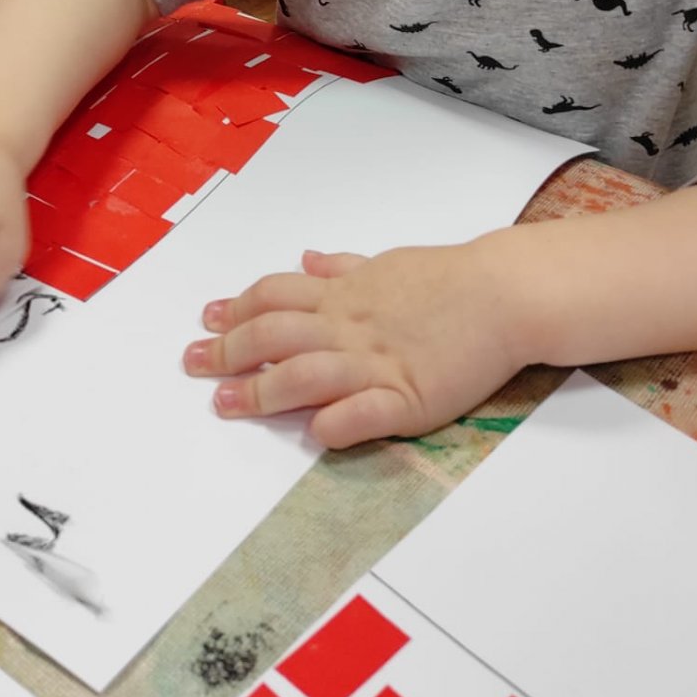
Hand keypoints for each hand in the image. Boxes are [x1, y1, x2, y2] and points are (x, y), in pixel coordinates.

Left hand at [182, 237, 532, 448]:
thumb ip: (344, 268)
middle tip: (192, 364)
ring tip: (224, 404)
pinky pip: (363, 412)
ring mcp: (377, 363)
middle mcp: (350, 327)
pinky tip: (312, 434)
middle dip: (227, 351)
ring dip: (260, 390)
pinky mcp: (409, 397)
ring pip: (305, 374)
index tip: (206, 320)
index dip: (236, 309)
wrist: (504, 293)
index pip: (275, 298)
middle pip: (275, 335)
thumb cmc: (449, 279)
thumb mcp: (387, 263)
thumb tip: (306, 261)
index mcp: (346, 295)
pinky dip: (334, 423)